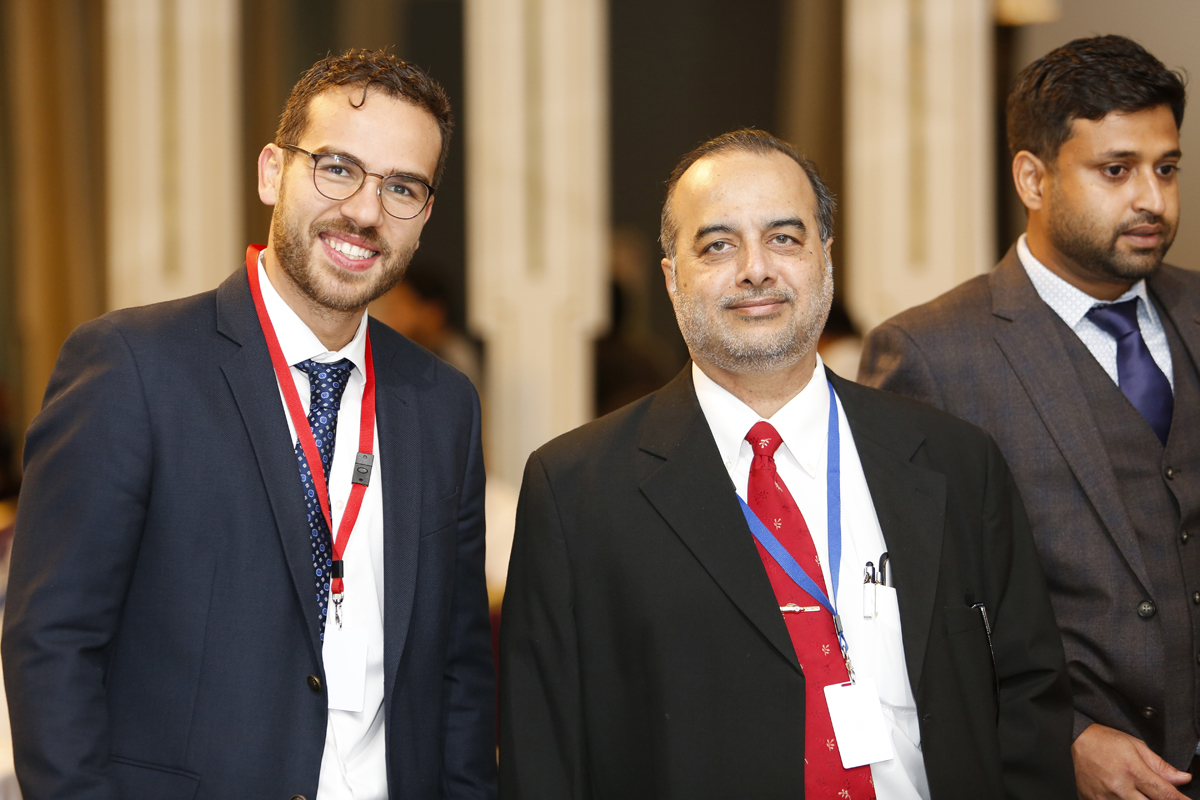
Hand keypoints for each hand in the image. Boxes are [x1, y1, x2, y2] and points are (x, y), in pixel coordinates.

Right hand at [1073, 723, 1191, 798]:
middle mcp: (1120, 787)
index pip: (1165, 794)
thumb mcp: (1135, 746)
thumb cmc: (1102, 740)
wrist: (1071, 740)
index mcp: (1132, 770)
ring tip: (1135, 791)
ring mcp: (1106, 797)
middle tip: (1156, 793)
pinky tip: (1122, 794)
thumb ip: (1160, 765)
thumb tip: (1182, 779)